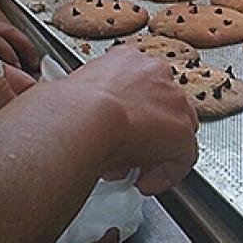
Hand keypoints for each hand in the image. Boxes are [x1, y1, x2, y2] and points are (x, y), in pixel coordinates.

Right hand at [68, 45, 198, 194]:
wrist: (83, 116)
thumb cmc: (65, 108)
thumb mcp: (67, 96)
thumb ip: (78, 104)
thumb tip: (60, 116)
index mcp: (126, 60)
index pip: (137, 86)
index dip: (126, 114)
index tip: (111, 130)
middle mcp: (155, 73)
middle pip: (158, 106)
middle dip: (142, 133)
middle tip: (121, 154)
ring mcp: (173, 100)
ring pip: (173, 129)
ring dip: (153, 151)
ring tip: (130, 168)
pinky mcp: (181, 130)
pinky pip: (182, 156)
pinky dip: (166, 172)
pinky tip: (145, 182)